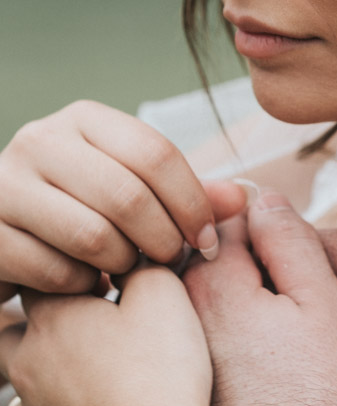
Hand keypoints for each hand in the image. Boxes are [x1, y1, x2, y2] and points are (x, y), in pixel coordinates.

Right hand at [0, 101, 245, 299]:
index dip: (192, 202)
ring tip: (130, 272)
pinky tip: (90, 284)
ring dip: (123, 265)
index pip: (156, 153)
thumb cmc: (80, 208)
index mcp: (84, 119)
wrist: (3, 233)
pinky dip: (83, 286)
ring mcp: (6, 184)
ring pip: (92, 235)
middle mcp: (40, 140)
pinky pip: (54, 270)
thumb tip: (243, 199)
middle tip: (172, 263)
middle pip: (128, 195)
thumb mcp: (132, 187)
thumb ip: (186, 193)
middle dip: (163, 240)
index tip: (208, 240)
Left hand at [0, 266, 212, 405]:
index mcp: (51, 313)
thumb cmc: (162, 367)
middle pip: (17, 321)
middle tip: (89, 314)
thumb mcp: (163, 293)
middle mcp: (27, 355)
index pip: (39, 271)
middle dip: (46, 313)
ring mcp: (30, 399)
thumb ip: (140, 260)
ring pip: (18, 366)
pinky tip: (83, 395)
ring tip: (86, 357)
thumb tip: (131, 250)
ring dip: (44, 358)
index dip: (71, 265)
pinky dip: (50, 397)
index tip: (103, 272)